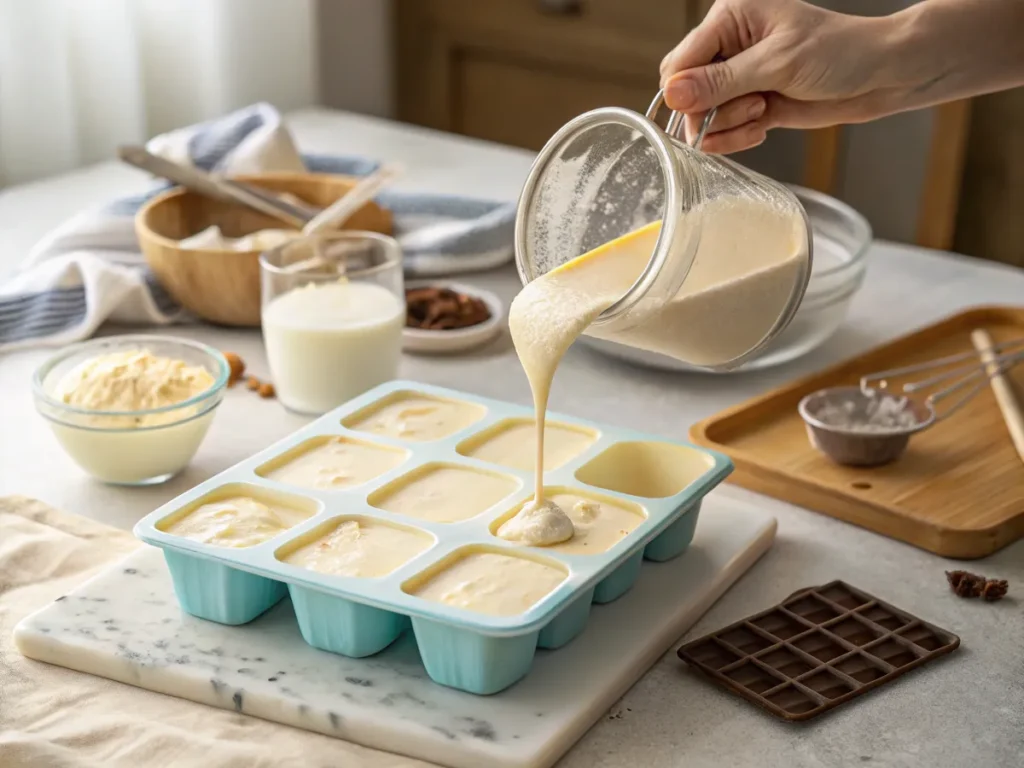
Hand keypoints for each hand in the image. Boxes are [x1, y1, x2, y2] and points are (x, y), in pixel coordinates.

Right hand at [659, 0, 893, 152]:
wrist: (882, 75)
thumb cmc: (840, 52)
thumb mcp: (778, 63)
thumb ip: (722, 80)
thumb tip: (672, 93)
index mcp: (730, 17)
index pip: (681, 60)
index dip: (683, 90)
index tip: (700, 108)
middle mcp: (730, 47)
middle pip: (686, 92)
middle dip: (709, 110)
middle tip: (749, 106)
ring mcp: (740, 79)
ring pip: (703, 116)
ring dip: (728, 124)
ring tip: (762, 112)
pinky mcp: (751, 105)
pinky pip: (723, 131)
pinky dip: (736, 137)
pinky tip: (761, 128)